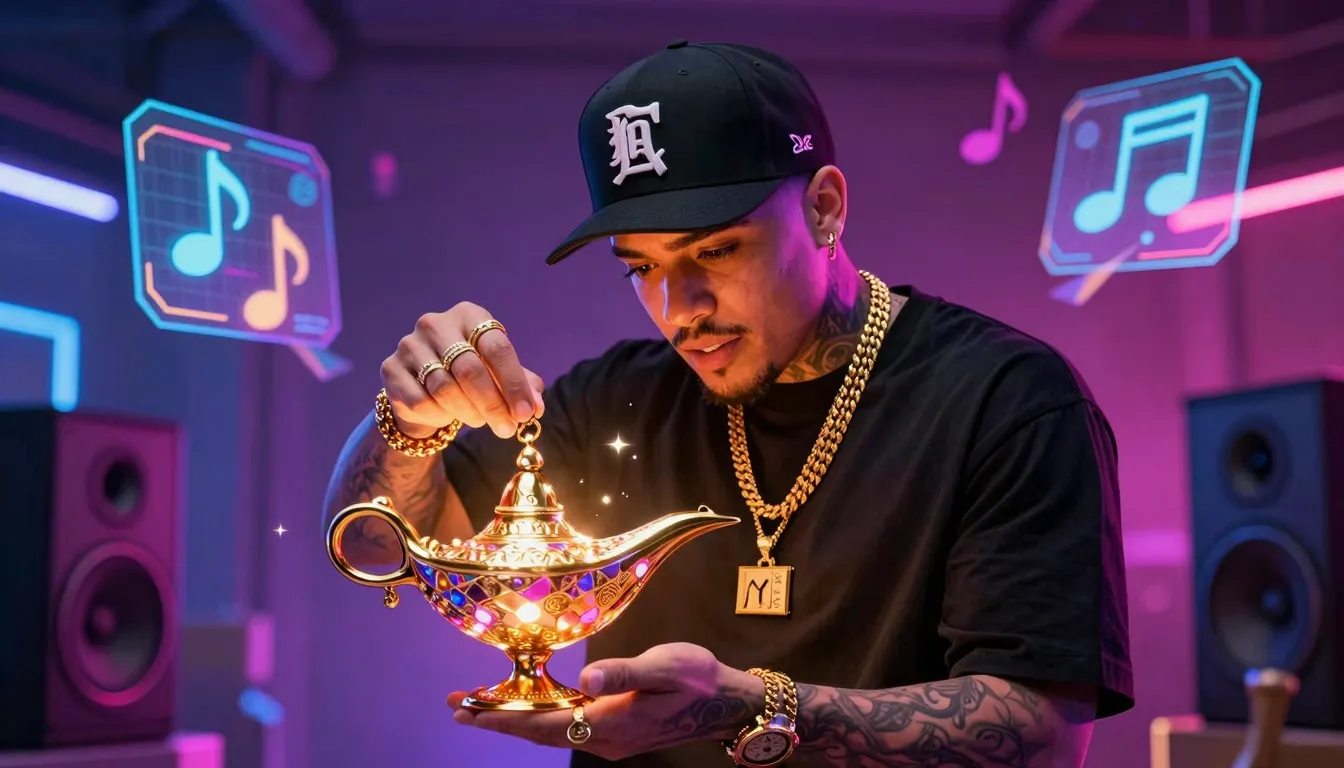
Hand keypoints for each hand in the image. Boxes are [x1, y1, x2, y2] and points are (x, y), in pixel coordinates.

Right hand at [380, 302, 543, 438]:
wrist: (423, 386)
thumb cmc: (471, 376)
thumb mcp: (499, 375)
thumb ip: (521, 386)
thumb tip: (535, 406)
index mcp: (469, 315)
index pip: (497, 348)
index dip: (514, 384)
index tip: (526, 413)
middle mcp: (436, 323)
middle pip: (471, 370)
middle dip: (493, 405)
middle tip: (506, 428)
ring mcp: (409, 345)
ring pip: (445, 389)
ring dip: (469, 413)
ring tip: (479, 421)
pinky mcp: (391, 369)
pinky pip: (421, 402)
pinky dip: (440, 416)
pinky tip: (448, 416)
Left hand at [449, 643, 762, 761]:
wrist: (727, 703)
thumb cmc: (699, 679)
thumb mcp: (665, 667)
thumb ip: (624, 672)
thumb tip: (587, 678)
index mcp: (610, 722)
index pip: (544, 722)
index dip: (503, 716)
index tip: (469, 708)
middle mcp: (604, 738)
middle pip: (538, 732)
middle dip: (496, 719)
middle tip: (458, 706)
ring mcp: (609, 738)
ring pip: (550, 731)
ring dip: (514, 719)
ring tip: (481, 707)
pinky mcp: (615, 731)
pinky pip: (567, 727)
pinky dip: (540, 717)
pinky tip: (530, 706)